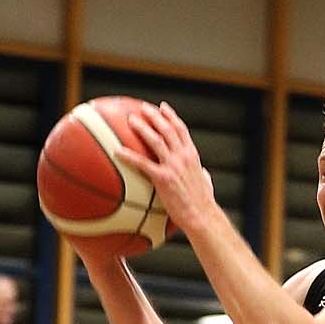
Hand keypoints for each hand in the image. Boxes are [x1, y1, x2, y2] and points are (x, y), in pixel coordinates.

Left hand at [115, 101, 216, 234]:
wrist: (202, 217)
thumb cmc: (204, 204)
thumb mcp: (207, 183)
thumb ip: (203, 175)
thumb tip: (204, 174)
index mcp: (192, 155)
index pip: (181, 129)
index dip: (170, 116)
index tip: (162, 107)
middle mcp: (183, 156)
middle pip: (167, 128)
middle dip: (154, 115)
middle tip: (142, 108)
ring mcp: (173, 166)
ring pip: (155, 140)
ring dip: (142, 127)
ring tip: (131, 120)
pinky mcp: (163, 178)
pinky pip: (142, 163)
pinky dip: (129, 156)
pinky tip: (117, 151)